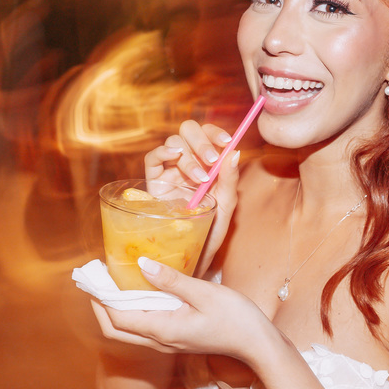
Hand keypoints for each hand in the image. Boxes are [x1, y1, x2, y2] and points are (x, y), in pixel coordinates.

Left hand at [95, 258, 271, 362]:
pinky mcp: (175, 338)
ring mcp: (168, 342)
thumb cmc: (236, 317)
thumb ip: (172, 280)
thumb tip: (141, 264)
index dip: (101, 298)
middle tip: (94, 279)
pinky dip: (132, 311)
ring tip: (110, 282)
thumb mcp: (205, 293)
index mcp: (164, 330)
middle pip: (116, 329)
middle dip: (99, 305)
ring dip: (114, 308)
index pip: (118, 318)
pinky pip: (143, 327)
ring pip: (128, 330)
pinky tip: (137, 292)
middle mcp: (160, 340)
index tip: (94, 276)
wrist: (256, 344)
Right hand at [144, 120, 239, 273]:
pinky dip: (162, 151)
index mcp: (207, 163)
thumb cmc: (210, 232)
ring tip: (199, 177)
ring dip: (189, 155)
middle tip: (211, 160)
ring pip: (174, 142)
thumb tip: (235, 151)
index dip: (215, 132)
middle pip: (189, 131)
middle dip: (202, 141)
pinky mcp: (153, 182)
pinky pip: (153, 158)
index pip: (209, 134)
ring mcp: (170, 171)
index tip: (226, 141)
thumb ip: (229, 179)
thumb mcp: (225, 206)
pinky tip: (173, 156)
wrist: (191, 257)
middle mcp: (188, 162)